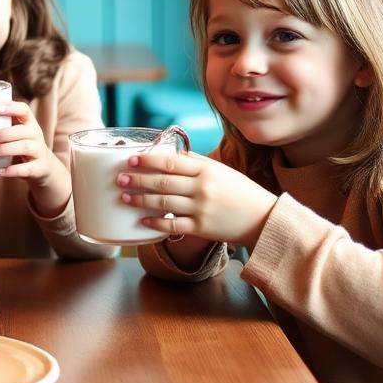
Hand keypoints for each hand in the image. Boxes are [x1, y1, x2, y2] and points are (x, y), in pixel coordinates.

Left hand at [0, 101, 61, 185]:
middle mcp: (36, 134)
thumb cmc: (20, 145)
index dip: (11, 107)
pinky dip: (12, 170)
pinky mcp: (39, 168)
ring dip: (4, 149)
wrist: (43, 167)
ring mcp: (39, 151)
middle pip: (22, 130)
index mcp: (29, 123)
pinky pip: (26, 168)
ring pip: (24, 147)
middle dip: (3, 133)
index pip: (24, 110)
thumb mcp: (15, 134)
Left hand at [117, 150, 276, 247]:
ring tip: (125, 197)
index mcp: (206, 170)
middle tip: (120, 178)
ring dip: (141, 200)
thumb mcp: (220, 171)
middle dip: (138, 179)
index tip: (131, 159)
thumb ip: (195, 163)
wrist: (263, 218)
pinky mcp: (202, 228)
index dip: (148, 160)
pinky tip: (142, 220)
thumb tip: (168, 155)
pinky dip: (156, 223)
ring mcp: (201, 208)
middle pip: (163, 182)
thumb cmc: (240, 192)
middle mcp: (202, 188)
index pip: (171, 162)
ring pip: (164, 203)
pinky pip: (173, 225)